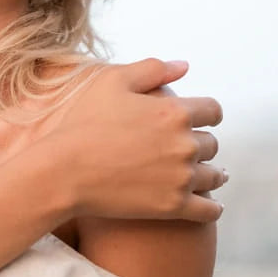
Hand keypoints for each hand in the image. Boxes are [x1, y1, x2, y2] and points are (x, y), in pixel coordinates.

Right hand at [46, 58, 224, 223]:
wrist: (63, 172)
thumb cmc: (82, 123)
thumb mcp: (112, 82)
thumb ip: (152, 69)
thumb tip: (184, 66)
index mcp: (174, 111)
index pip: (213, 111)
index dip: (207, 114)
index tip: (201, 120)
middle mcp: (185, 144)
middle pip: (212, 143)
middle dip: (201, 143)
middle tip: (189, 149)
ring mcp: (181, 178)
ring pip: (214, 175)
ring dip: (210, 173)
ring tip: (205, 176)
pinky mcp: (174, 206)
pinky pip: (210, 210)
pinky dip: (213, 207)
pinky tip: (210, 205)